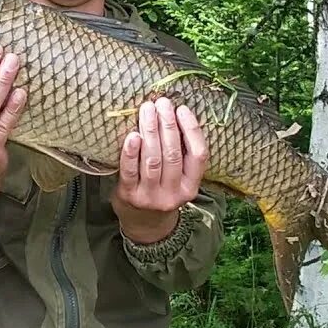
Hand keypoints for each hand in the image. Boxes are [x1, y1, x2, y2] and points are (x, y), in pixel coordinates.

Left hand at [112, 98, 207, 243]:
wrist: (142, 224)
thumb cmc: (162, 191)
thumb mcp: (179, 180)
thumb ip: (180, 154)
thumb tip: (174, 114)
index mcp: (191, 187)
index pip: (198, 156)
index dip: (192, 130)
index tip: (182, 109)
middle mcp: (173, 193)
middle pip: (173, 154)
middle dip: (167, 124)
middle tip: (161, 103)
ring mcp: (150, 196)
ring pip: (153, 159)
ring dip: (150, 131)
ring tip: (147, 110)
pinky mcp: (129, 195)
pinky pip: (130, 170)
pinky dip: (131, 151)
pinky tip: (132, 135)